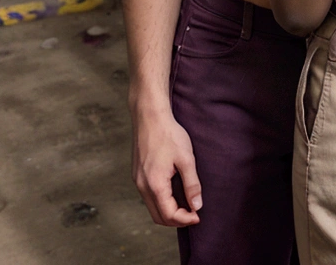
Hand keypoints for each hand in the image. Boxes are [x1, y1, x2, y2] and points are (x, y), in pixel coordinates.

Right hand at [132, 108, 201, 226]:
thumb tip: (197, 206)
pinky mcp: (137, 174)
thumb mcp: (186, 158)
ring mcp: (137, 180)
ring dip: (168, 212)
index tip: (198, 216)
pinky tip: (173, 193)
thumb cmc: (168, 134)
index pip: (169, 215)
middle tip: (193, 214)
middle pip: (158, 216)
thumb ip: (192, 184)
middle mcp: (142, 186)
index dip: (185, 219)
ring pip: (152, 208)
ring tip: (185, 206)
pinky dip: (161, 202)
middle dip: (176, 220)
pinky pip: (148, 196)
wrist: (150, 116)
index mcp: (155, 184)